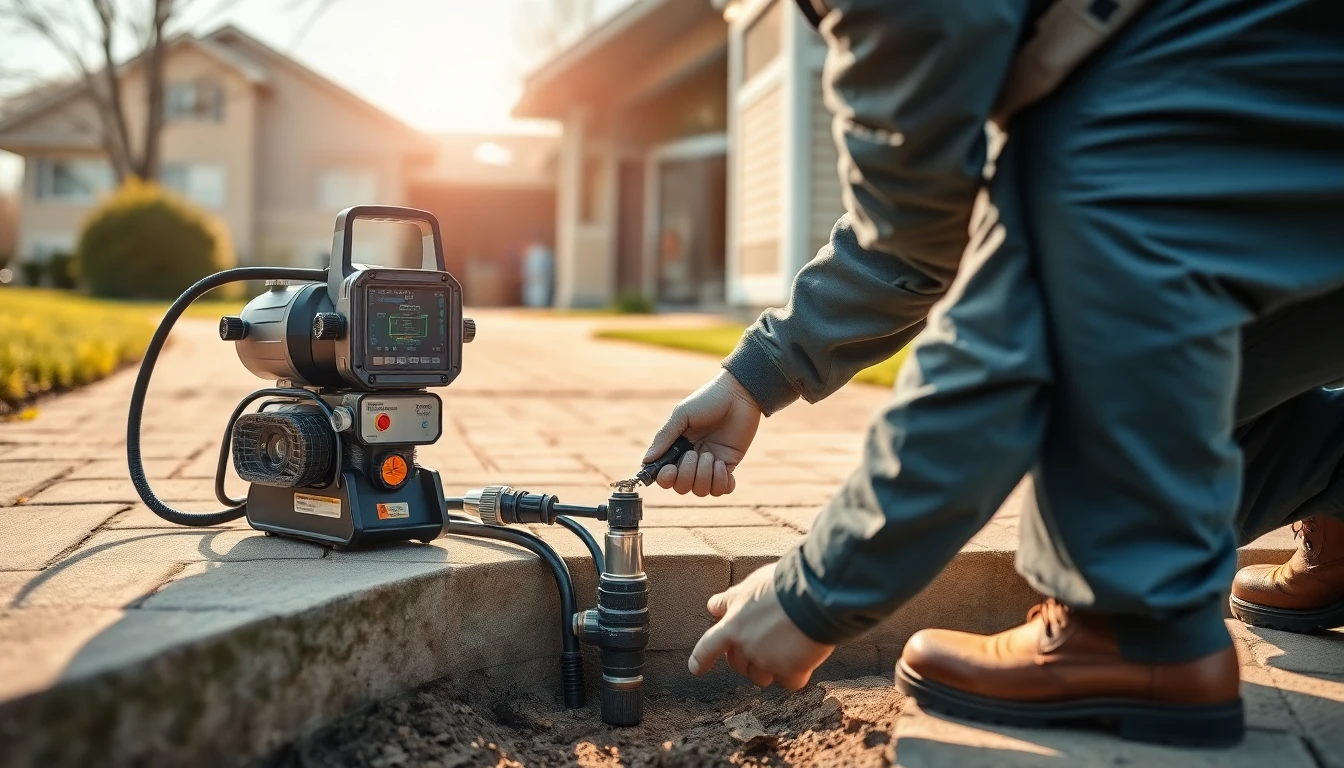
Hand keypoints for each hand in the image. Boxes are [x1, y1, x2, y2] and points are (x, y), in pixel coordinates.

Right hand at [644, 370, 761, 495]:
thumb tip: (646, 460)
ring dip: (705, 476)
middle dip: (687, 475)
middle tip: (695, 453)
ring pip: (701, 491)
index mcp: (677, 447)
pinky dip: (721, 482)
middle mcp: (691, 459)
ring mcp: (710, 464)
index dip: (665, 479)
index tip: (670, 469)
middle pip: (682, 487)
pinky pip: (721, 490)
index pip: (665, 475)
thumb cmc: (708, 400)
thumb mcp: (682, 415)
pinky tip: (722, 464)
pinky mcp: (728, 466)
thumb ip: (664, 437)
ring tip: (712, 456)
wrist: (739, 395)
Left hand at [688, 563, 834, 688]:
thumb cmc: (783, 584)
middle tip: (766, 641)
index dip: (701, 658)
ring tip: (787, 647)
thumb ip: (732, 599)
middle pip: (738, 664)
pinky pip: (789, 682)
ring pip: (761, 678)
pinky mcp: (790, 672)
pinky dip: (795, 674)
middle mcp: (746, 646)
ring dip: (770, 668)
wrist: (814, 596)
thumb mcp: (750, 585)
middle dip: (746, 658)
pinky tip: (804, 656)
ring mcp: (767, 661)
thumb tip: (715, 606)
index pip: (708, 646)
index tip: (696, 668)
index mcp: (732, 625)